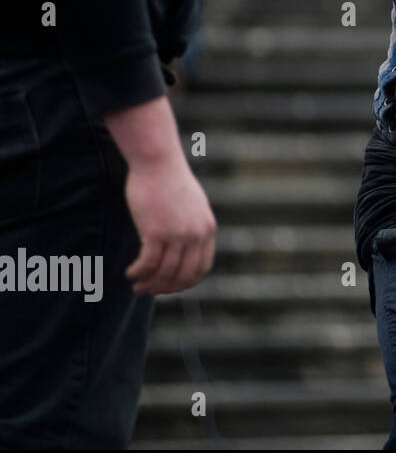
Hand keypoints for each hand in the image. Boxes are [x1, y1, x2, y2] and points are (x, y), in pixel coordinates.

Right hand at [123, 154, 216, 294]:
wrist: (158, 162)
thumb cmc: (169, 181)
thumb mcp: (192, 206)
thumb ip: (192, 227)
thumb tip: (183, 248)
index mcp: (208, 229)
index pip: (201, 268)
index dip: (185, 282)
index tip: (170, 286)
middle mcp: (196, 235)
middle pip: (183, 276)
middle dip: (166, 288)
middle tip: (149, 291)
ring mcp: (178, 234)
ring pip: (164, 273)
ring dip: (149, 284)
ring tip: (136, 286)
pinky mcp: (156, 232)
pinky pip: (148, 263)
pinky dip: (138, 273)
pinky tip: (130, 273)